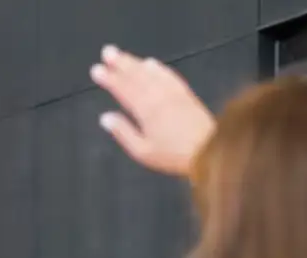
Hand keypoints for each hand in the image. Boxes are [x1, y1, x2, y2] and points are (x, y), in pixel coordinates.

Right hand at [91, 45, 216, 176]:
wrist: (209, 151)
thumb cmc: (174, 155)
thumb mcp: (142, 151)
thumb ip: (123, 132)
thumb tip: (106, 118)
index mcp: (146, 110)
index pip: (123, 89)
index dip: (109, 78)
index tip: (97, 70)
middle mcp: (159, 96)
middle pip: (136, 75)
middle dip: (121, 63)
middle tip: (108, 52)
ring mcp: (173, 93)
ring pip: (151, 72)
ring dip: (135, 62)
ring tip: (123, 55)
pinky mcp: (185, 93)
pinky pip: (169, 75)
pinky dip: (158, 67)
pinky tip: (151, 62)